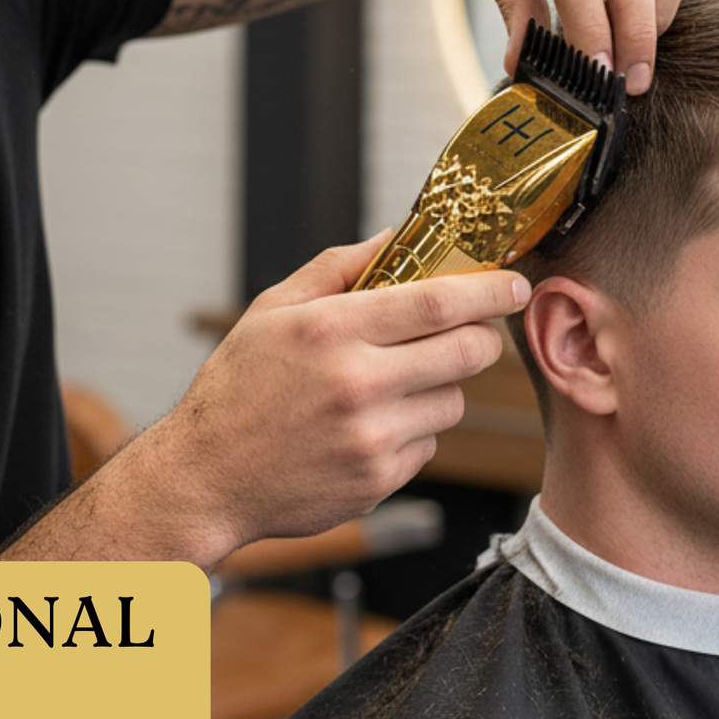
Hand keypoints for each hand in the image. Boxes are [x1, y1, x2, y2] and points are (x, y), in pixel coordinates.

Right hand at [146, 233, 529, 559]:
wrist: (206, 477)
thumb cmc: (236, 389)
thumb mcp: (272, 311)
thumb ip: (337, 269)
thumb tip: (394, 239)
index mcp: (331, 330)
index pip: (437, 302)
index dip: (488, 290)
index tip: (512, 283)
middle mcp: (357, 383)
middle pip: (467, 351)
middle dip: (482, 336)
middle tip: (472, 331)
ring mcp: (372, 437)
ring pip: (453, 401)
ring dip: (439, 387)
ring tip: (390, 385)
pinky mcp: (380, 479)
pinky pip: (429, 444)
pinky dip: (413, 430)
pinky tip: (368, 425)